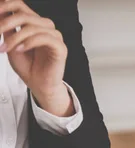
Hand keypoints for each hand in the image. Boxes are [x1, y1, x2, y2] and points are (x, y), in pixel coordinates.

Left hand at [0, 0, 72, 116]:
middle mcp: (45, 27)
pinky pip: (44, 38)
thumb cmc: (27, 66)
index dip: (6, 5)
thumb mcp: (11, 43)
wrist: (38, 85)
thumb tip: (0, 11)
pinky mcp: (60, 48)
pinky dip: (29, 42)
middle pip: (24, 14)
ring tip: (5, 48)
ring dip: (14, 37)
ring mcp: (54, 36)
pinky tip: (19, 50)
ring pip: (32, 27)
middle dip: (6, 22)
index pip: (20, 6)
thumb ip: (7, 28)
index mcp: (34, 23)